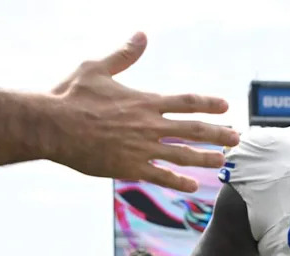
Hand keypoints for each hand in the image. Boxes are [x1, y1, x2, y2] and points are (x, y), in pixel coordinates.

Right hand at [48, 32, 239, 191]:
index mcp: (144, 101)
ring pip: (183, 155)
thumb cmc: (70, 95)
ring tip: (222, 161)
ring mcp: (142, 148)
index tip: (225, 106)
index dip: (208, 104)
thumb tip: (141, 35)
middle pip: (193, 129)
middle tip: (237, 137)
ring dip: (206, 158)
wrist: (52, 126)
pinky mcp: (130, 168)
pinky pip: (161, 176)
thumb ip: (124, 55)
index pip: (186, 101)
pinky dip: (180, 182)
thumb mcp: (97, 67)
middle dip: (218, 133)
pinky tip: (194, 186)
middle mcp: (149, 125)